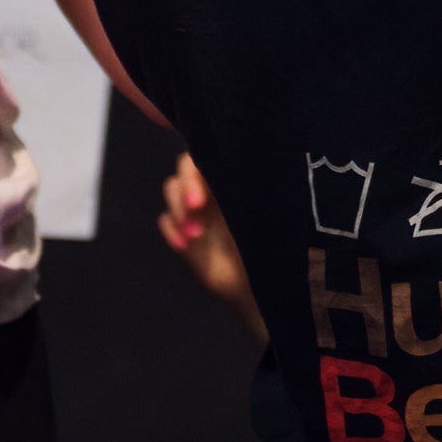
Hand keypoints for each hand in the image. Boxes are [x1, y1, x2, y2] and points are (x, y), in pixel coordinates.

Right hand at [157, 153, 261, 334]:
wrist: (265, 285)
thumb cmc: (275, 247)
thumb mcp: (263, 218)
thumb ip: (249, 195)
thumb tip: (237, 173)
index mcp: (235, 181)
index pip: (209, 156)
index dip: (198, 170)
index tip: (203, 196)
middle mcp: (215, 189)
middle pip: (185, 169)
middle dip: (184, 188)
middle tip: (195, 208)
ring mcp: (198, 210)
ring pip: (172, 189)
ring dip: (177, 209)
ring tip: (194, 235)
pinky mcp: (185, 232)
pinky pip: (166, 219)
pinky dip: (171, 228)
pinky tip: (184, 244)